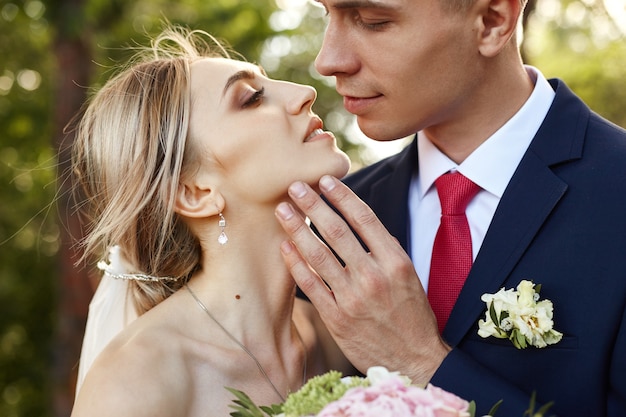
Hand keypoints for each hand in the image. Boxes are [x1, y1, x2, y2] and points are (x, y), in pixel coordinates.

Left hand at [275, 175, 449, 383]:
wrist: (413, 359)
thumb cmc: (410, 314)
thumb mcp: (408, 274)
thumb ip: (383, 248)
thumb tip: (354, 219)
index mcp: (395, 261)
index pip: (364, 218)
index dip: (342, 196)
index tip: (325, 180)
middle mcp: (374, 275)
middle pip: (337, 231)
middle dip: (312, 205)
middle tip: (294, 186)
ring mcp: (353, 298)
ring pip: (319, 254)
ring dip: (297, 229)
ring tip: (282, 210)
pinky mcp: (336, 318)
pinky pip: (310, 285)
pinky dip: (295, 263)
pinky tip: (285, 246)